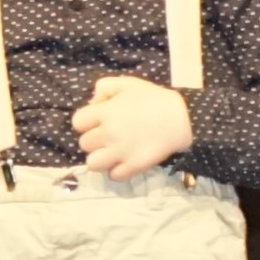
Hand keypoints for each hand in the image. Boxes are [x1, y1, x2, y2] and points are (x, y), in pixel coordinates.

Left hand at [72, 74, 193, 179]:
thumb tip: (92, 103)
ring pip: (92, 164)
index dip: (86, 122)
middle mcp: (108, 133)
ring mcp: (120, 152)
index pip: (77, 123)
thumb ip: (105, 87)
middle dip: (94, 140)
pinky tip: (125, 161)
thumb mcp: (128, 83)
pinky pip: (113, 176)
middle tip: (109, 136)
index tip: (98, 121)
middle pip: (84, 144)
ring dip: (100, 159)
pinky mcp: (132, 167)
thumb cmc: (154, 99)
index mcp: (106, 112)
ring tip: (112, 152)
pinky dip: (117, 171)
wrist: (182, 119)